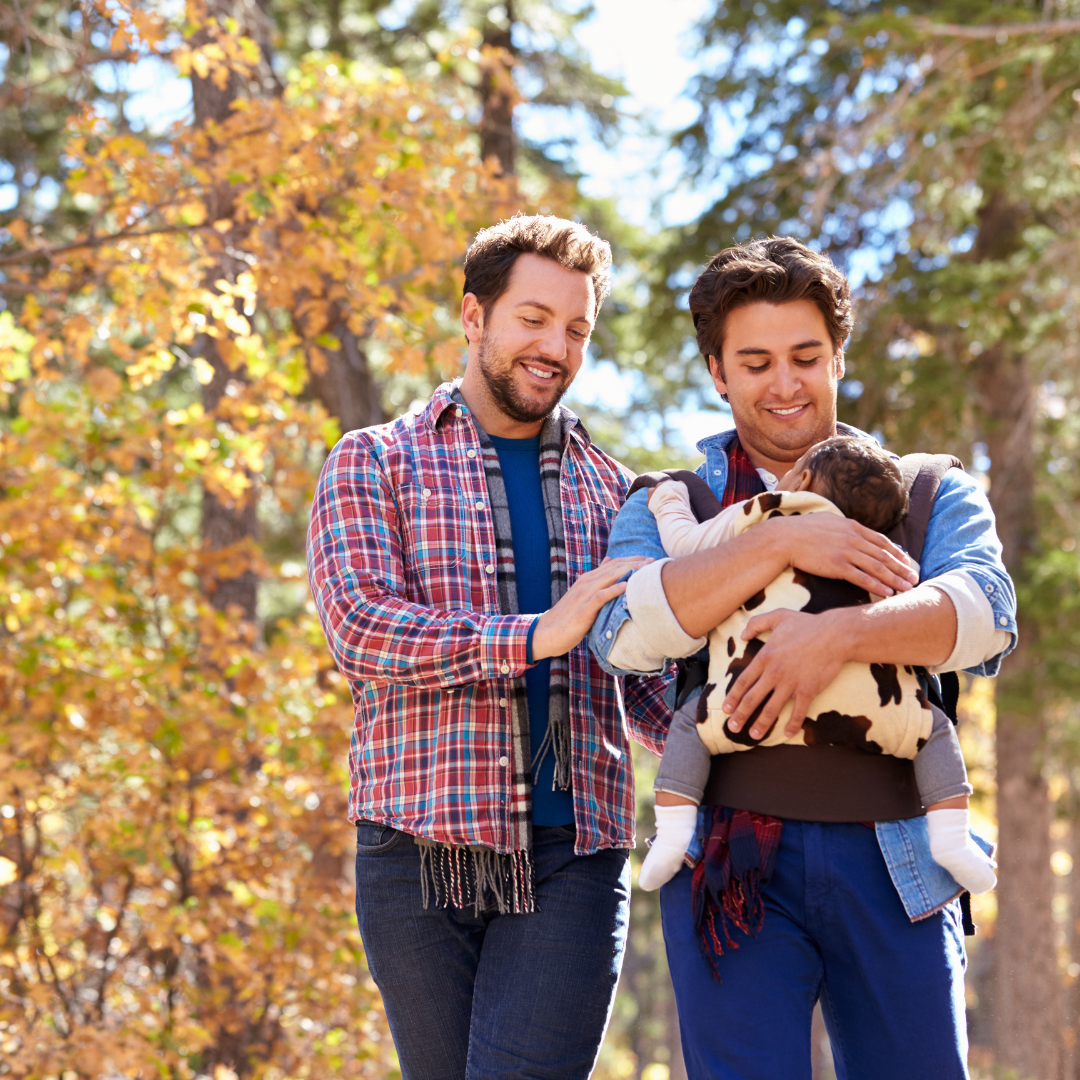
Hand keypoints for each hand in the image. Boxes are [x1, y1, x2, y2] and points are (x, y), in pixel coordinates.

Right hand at [531, 557, 652, 659]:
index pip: (613, 564)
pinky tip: (627, 586)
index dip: (632, 560)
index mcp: (588, 579)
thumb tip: (609, 561)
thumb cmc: (568, 617)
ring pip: (609, 577)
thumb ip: (597, 580)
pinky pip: (601, 596)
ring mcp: (584, 594)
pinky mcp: (583, 609)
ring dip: (629, 571)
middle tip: (654, 561)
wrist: (548, 632)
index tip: (650, 560)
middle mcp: (587, 582)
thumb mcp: (583, 595)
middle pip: (614, 567)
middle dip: (635, 562)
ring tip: (646, 569)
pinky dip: (614, 590)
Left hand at [722, 608, 844, 739]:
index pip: (743, 681)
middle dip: (740, 715)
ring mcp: (791, 683)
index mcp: (765, 657)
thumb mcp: (778, 616)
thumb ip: (757, 624)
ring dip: (761, 724)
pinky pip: (798, 711)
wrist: (835, 634)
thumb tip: (742, 634)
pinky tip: (786, 733)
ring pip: (771, 709)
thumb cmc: (807, 624)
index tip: (725, 708)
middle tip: (732, 727)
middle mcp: (775, 672)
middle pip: (752, 698)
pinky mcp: (808, 690)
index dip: (733, 697)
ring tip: (753, 736)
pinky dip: (792, 724)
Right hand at [773, 513, 917, 598]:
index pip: (881, 541)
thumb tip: (851, 529)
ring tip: (907, 588)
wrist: (785, 538)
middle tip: (914, 578)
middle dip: (901, 568)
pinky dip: (876, 585)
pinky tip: (887, 593)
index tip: (907, 562)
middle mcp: (853, 538)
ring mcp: (846, 552)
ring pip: (877, 567)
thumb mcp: (828, 520)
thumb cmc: (802, 530)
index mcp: (852, 527)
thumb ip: (843, 526)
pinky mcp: (837, 566)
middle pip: (884, 555)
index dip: (897, 553)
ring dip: (894, 579)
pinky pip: (862, 577)